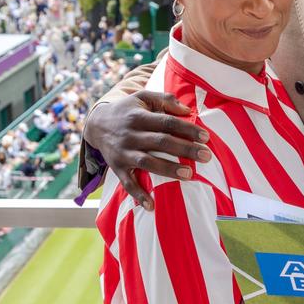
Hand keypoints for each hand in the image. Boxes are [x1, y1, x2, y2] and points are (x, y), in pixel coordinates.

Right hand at [83, 90, 212, 210]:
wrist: (96, 124)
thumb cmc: (127, 110)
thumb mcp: (142, 97)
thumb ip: (165, 100)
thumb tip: (187, 110)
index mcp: (139, 116)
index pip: (167, 122)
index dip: (187, 129)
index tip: (206, 137)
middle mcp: (130, 135)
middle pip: (161, 142)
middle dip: (185, 149)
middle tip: (206, 156)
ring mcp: (123, 153)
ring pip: (147, 162)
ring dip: (168, 169)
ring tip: (189, 174)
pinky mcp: (117, 168)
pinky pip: (127, 183)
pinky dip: (138, 195)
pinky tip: (152, 205)